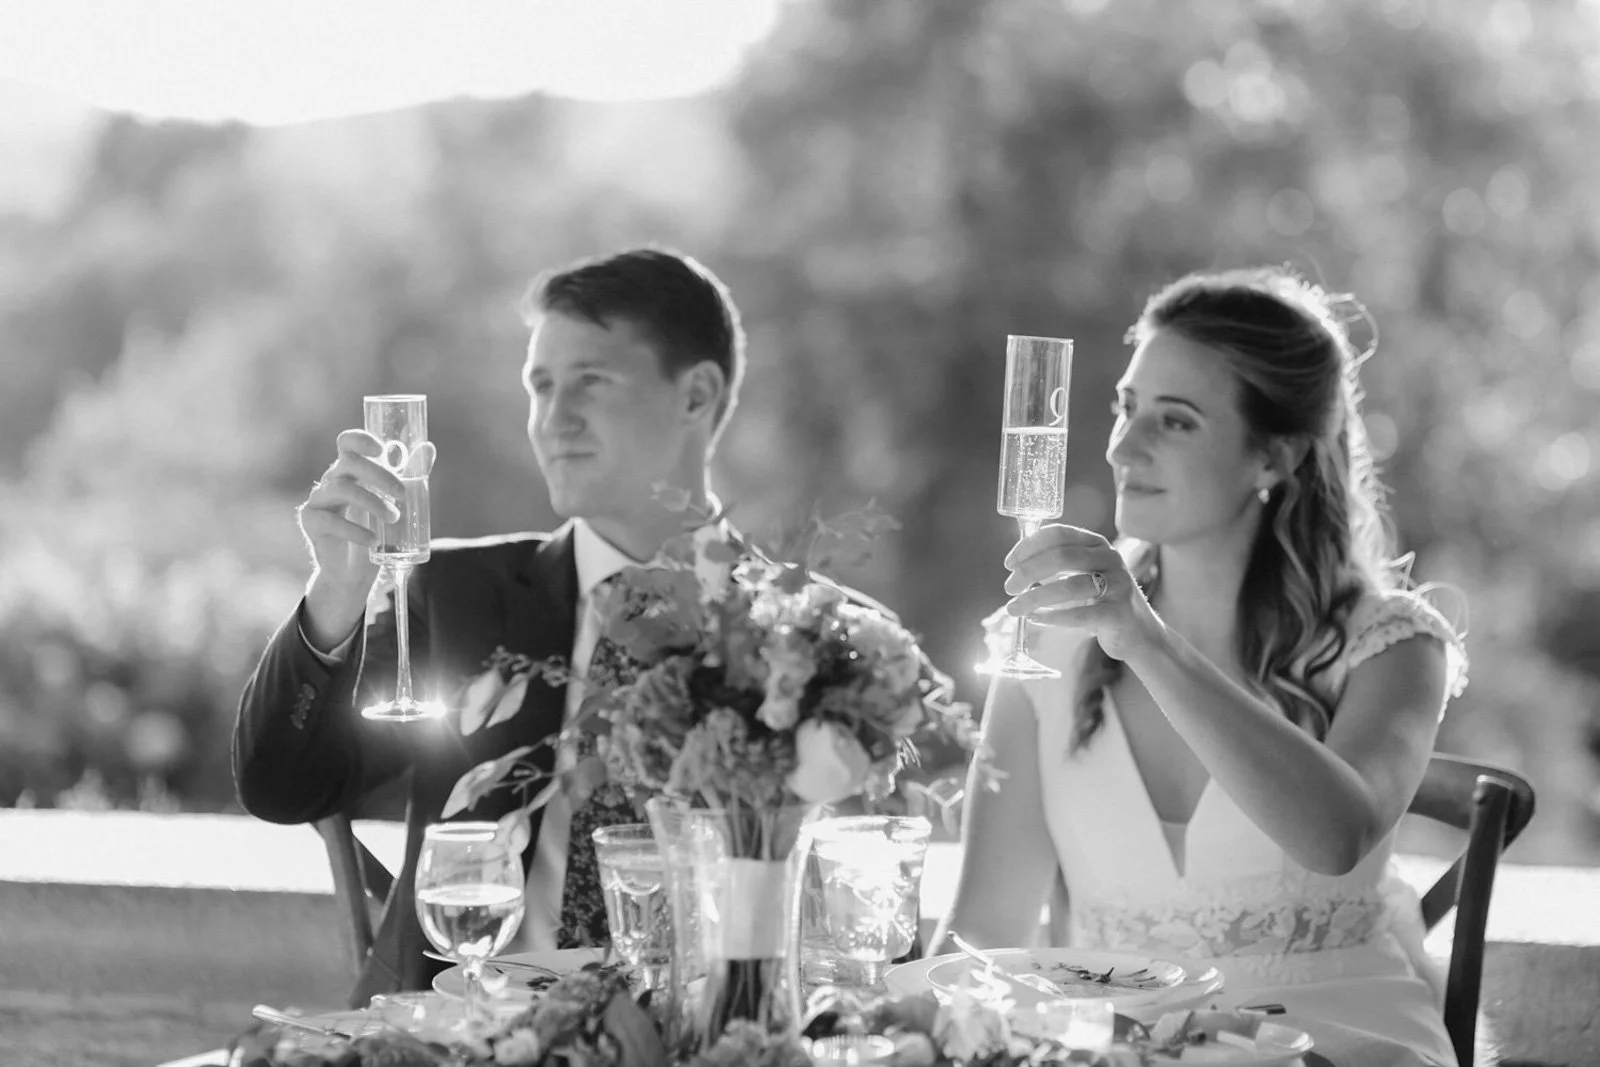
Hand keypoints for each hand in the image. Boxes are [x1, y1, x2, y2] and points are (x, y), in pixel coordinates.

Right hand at [296, 431, 435, 641]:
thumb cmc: (374, 530)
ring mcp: (318, 500)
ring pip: (341, 488)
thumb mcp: (394, 500)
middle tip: (402, 494)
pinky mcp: (311, 522)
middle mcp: (331, 480)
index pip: (347, 443)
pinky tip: (373, 541)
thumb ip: (410, 475)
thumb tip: (428, 448)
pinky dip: (355, 530)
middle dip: (379, 475)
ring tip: (393, 518)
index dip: (361, 440)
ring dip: (372, 502)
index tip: (382, 450)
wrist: (352, 571)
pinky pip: (330, 520)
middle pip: (349, 463)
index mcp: (350, 471)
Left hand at [1002, 524, 1164, 661]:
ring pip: (1070, 587)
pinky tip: (1035, 620)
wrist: (1139, 632)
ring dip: (1035, 598)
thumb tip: (1017, 564)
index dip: (1029, 546)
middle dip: (1028, 572)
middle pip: (1061, 557)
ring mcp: (1118, 585)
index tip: (1009, 564)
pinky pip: (1081, 614)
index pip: (1058, 534)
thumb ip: (1058, 563)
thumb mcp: (1084, 573)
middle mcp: (1110, 559)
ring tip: (1014, 608)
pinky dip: (1053, 617)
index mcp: (1097, 544)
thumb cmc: (1102, 600)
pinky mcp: (1119, 613)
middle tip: (1008, 588)